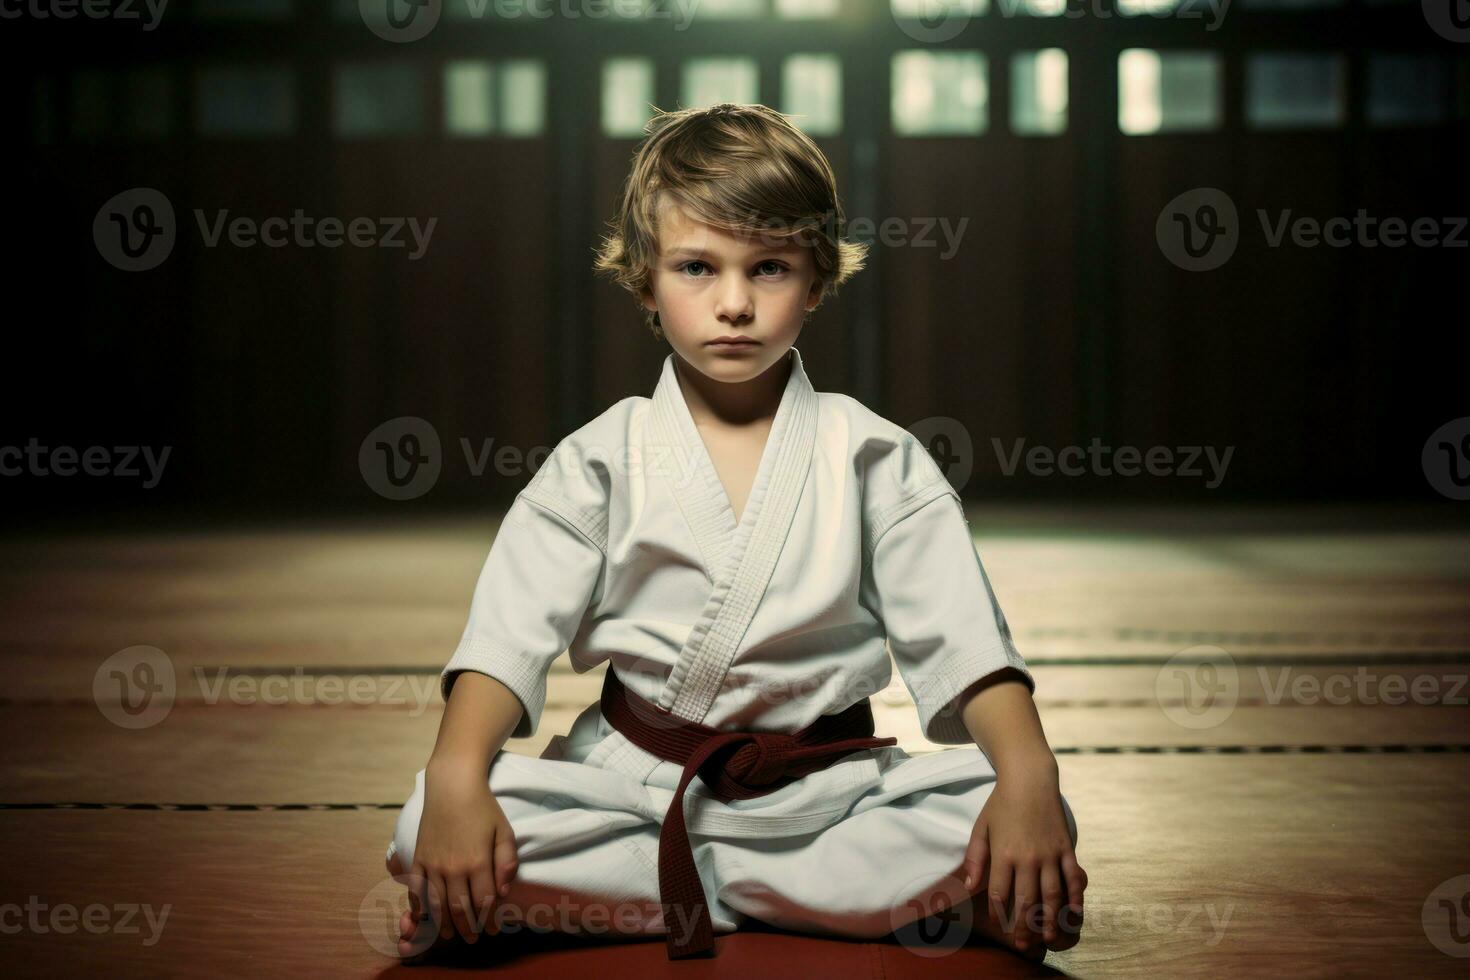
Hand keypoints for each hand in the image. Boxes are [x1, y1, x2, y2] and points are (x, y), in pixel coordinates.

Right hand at [410, 758, 519, 942]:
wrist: (452, 786)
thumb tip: (503, 891)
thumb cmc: (483, 807)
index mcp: (478, 862)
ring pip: (436, 904)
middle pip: (459, 908)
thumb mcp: (504, 831)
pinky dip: (419, 906)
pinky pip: (416, 889)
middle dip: (467, 928)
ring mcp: (433, 864)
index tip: (492, 930)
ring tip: (450, 934)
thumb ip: (507, 862)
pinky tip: (424, 916)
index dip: (489, 920)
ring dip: (443, 923)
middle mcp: (453, 867)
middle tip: (471, 938)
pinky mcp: (419, 858)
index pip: (484, 901)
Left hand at [959, 762, 1085, 952]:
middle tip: (1025, 945)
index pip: (1001, 893)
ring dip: (1050, 918)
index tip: (1001, 926)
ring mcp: (1049, 853)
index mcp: (1004, 853)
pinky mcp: (1066, 848)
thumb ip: (975, 858)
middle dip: (1025, 926)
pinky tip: (1074, 913)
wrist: (1030, 778)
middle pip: (1027, 900)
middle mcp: (1028, 857)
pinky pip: (1073, 877)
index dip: (1001, 913)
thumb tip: (969, 887)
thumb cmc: (1001, 803)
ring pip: (1052, 894)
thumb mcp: (981, 827)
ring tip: (1048, 937)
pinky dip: (1075, 897)